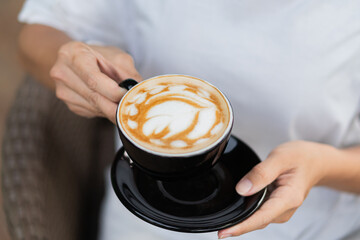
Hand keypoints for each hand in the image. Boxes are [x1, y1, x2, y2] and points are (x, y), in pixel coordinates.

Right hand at [50, 41, 141, 122]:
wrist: (75, 60)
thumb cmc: (98, 55)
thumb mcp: (116, 57)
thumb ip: (128, 73)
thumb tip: (139, 91)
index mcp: (73, 54)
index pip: (94, 79)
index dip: (113, 91)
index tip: (128, 96)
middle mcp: (63, 73)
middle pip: (94, 97)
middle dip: (116, 106)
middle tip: (133, 109)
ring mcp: (63, 91)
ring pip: (95, 108)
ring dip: (112, 109)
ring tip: (124, 103)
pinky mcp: (69, 105)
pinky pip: (92, 112)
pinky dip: (105, 110)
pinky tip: (110, 102)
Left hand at [218, 141, 334, 238]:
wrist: (316, 161)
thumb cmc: (300, 157)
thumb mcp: (280, 158)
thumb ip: (261, 173)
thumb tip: (242, 189)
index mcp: (288, 198)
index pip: (261, 217)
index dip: (241, 227)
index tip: (224, 233)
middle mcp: (285, 209)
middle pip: (257, 222)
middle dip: (236, 227)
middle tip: (216, 228)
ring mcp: (280, 210)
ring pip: (257, 219)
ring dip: (240, 222)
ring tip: (221, 223)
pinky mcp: (276, 207)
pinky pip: (258, 213)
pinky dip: (246, 214)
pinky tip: (233, 213)